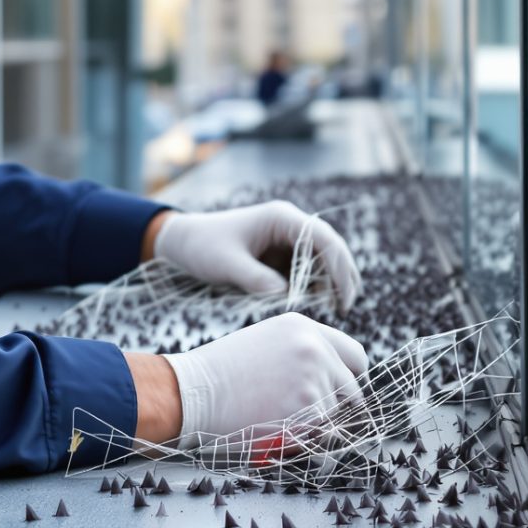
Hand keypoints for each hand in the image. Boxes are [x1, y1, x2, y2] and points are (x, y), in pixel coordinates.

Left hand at [149, 201, 360, 307]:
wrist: (183, 242)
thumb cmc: (203, 247)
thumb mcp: (226, 264)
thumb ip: (255, 278)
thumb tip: (286, 295)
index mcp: (281, 218)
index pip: (322, 238)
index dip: (337, 266)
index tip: (342, 295)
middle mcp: (289, 226)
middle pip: (330, 248)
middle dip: (341, 276)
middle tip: (344, 307)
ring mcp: (286, 240)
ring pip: (322, 260)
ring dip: (330, 282)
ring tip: (335, 310)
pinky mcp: (280, 256)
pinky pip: (306, 270)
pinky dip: (315, 286)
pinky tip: (317, 305)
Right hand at [162, 312, 369, 444]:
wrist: (193, 392)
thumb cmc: (220, 374)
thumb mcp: (265, 343)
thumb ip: (300, 353)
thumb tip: (330, 380)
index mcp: (304, 328)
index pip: (355, 355)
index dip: (349, 378)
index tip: (340, 393)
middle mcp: (315, 348)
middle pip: (353, 389)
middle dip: (336, 408)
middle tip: (309, 417)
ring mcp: (314, 377)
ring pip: (335, 416)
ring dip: (315, 426)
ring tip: (276, 419)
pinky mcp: (308, 408)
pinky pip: (321, 434)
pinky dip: (303, 439)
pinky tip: (273, 428)